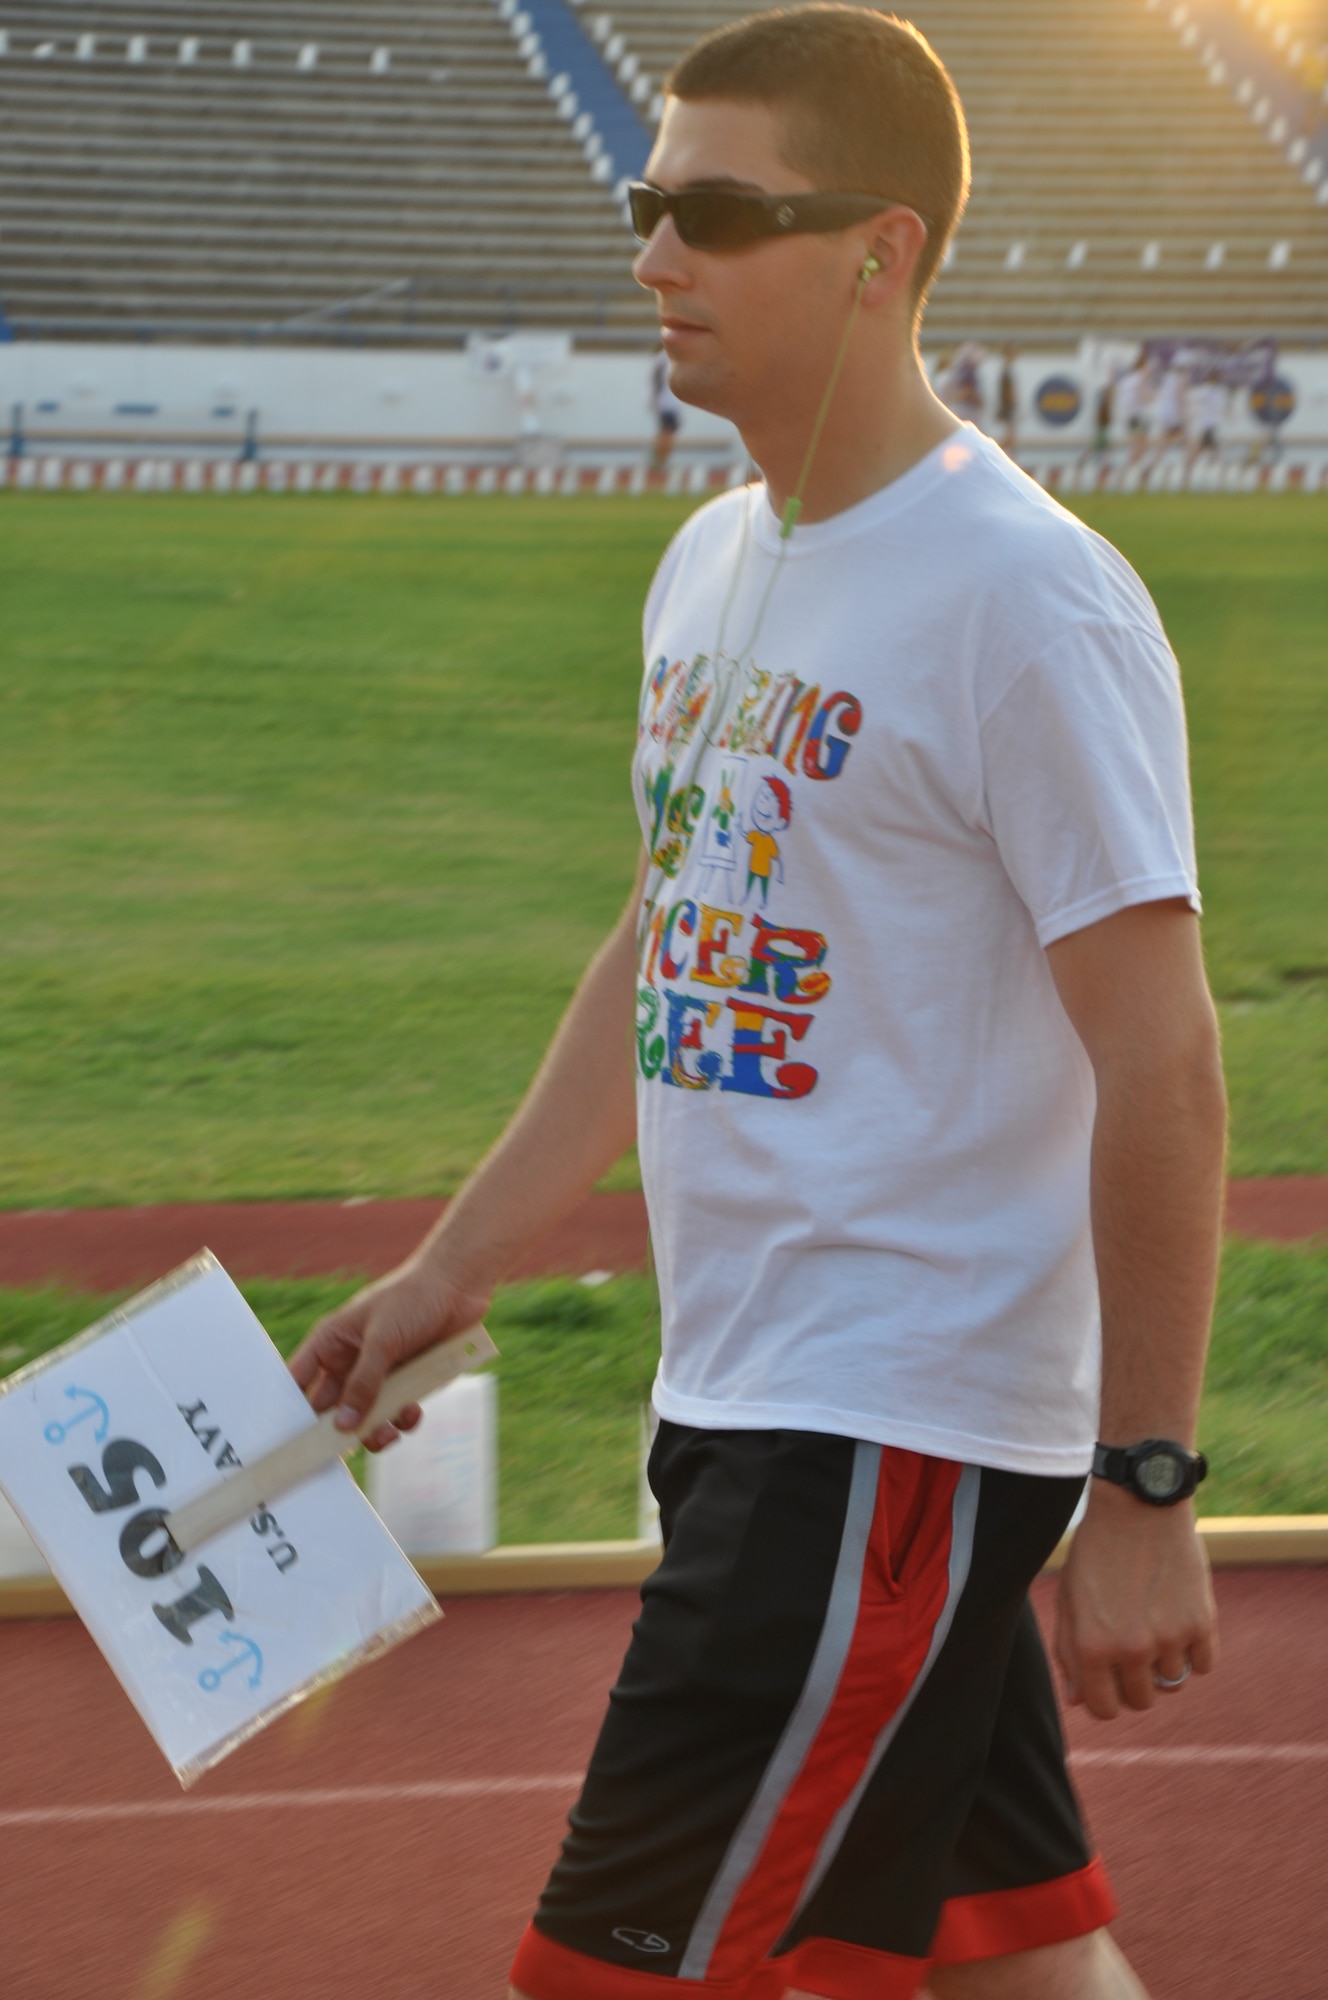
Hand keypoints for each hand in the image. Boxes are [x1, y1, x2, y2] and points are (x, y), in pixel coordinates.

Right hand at [288, 1255, 492, 1451]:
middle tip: (343, 1450)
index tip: (291, 1442)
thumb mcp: (383, 1339)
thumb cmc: (413, 1299)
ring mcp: (378, 1376)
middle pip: (330, 1410)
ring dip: (374, 1431)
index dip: (290, 1412)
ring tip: (388, 1432)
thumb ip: (363, 1382)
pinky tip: (414, 1411)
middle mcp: (350, 1363)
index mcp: (331, 1343)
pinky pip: (396, 1415)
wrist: (460, 1287)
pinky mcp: (407, 1384)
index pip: (298, 1382)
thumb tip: (342, 1426)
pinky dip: (403, 1420)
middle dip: (337, 1432)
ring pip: (364, 1419)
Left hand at [1055, 1483, 1216, 1719]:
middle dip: (1135, 1682)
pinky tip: (1180, 1621)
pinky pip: (1204, 1664)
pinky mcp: (1201, 1622)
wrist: (1138, 1506)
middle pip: (1142, 1701)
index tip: (1110, 1681)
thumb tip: (1078, 1700)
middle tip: (1133, 1648)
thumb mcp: (1071, 1598)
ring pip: (1173, 1683)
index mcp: (1091, 1646)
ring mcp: (1169, 1638)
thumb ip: (1069, 1652)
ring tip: (1155, 1625)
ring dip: (1165, 1663)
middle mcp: (1131, 1649)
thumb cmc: (1097, 1550)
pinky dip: (1195, 1651)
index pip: (1104, 1709)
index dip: (1106, 1699)